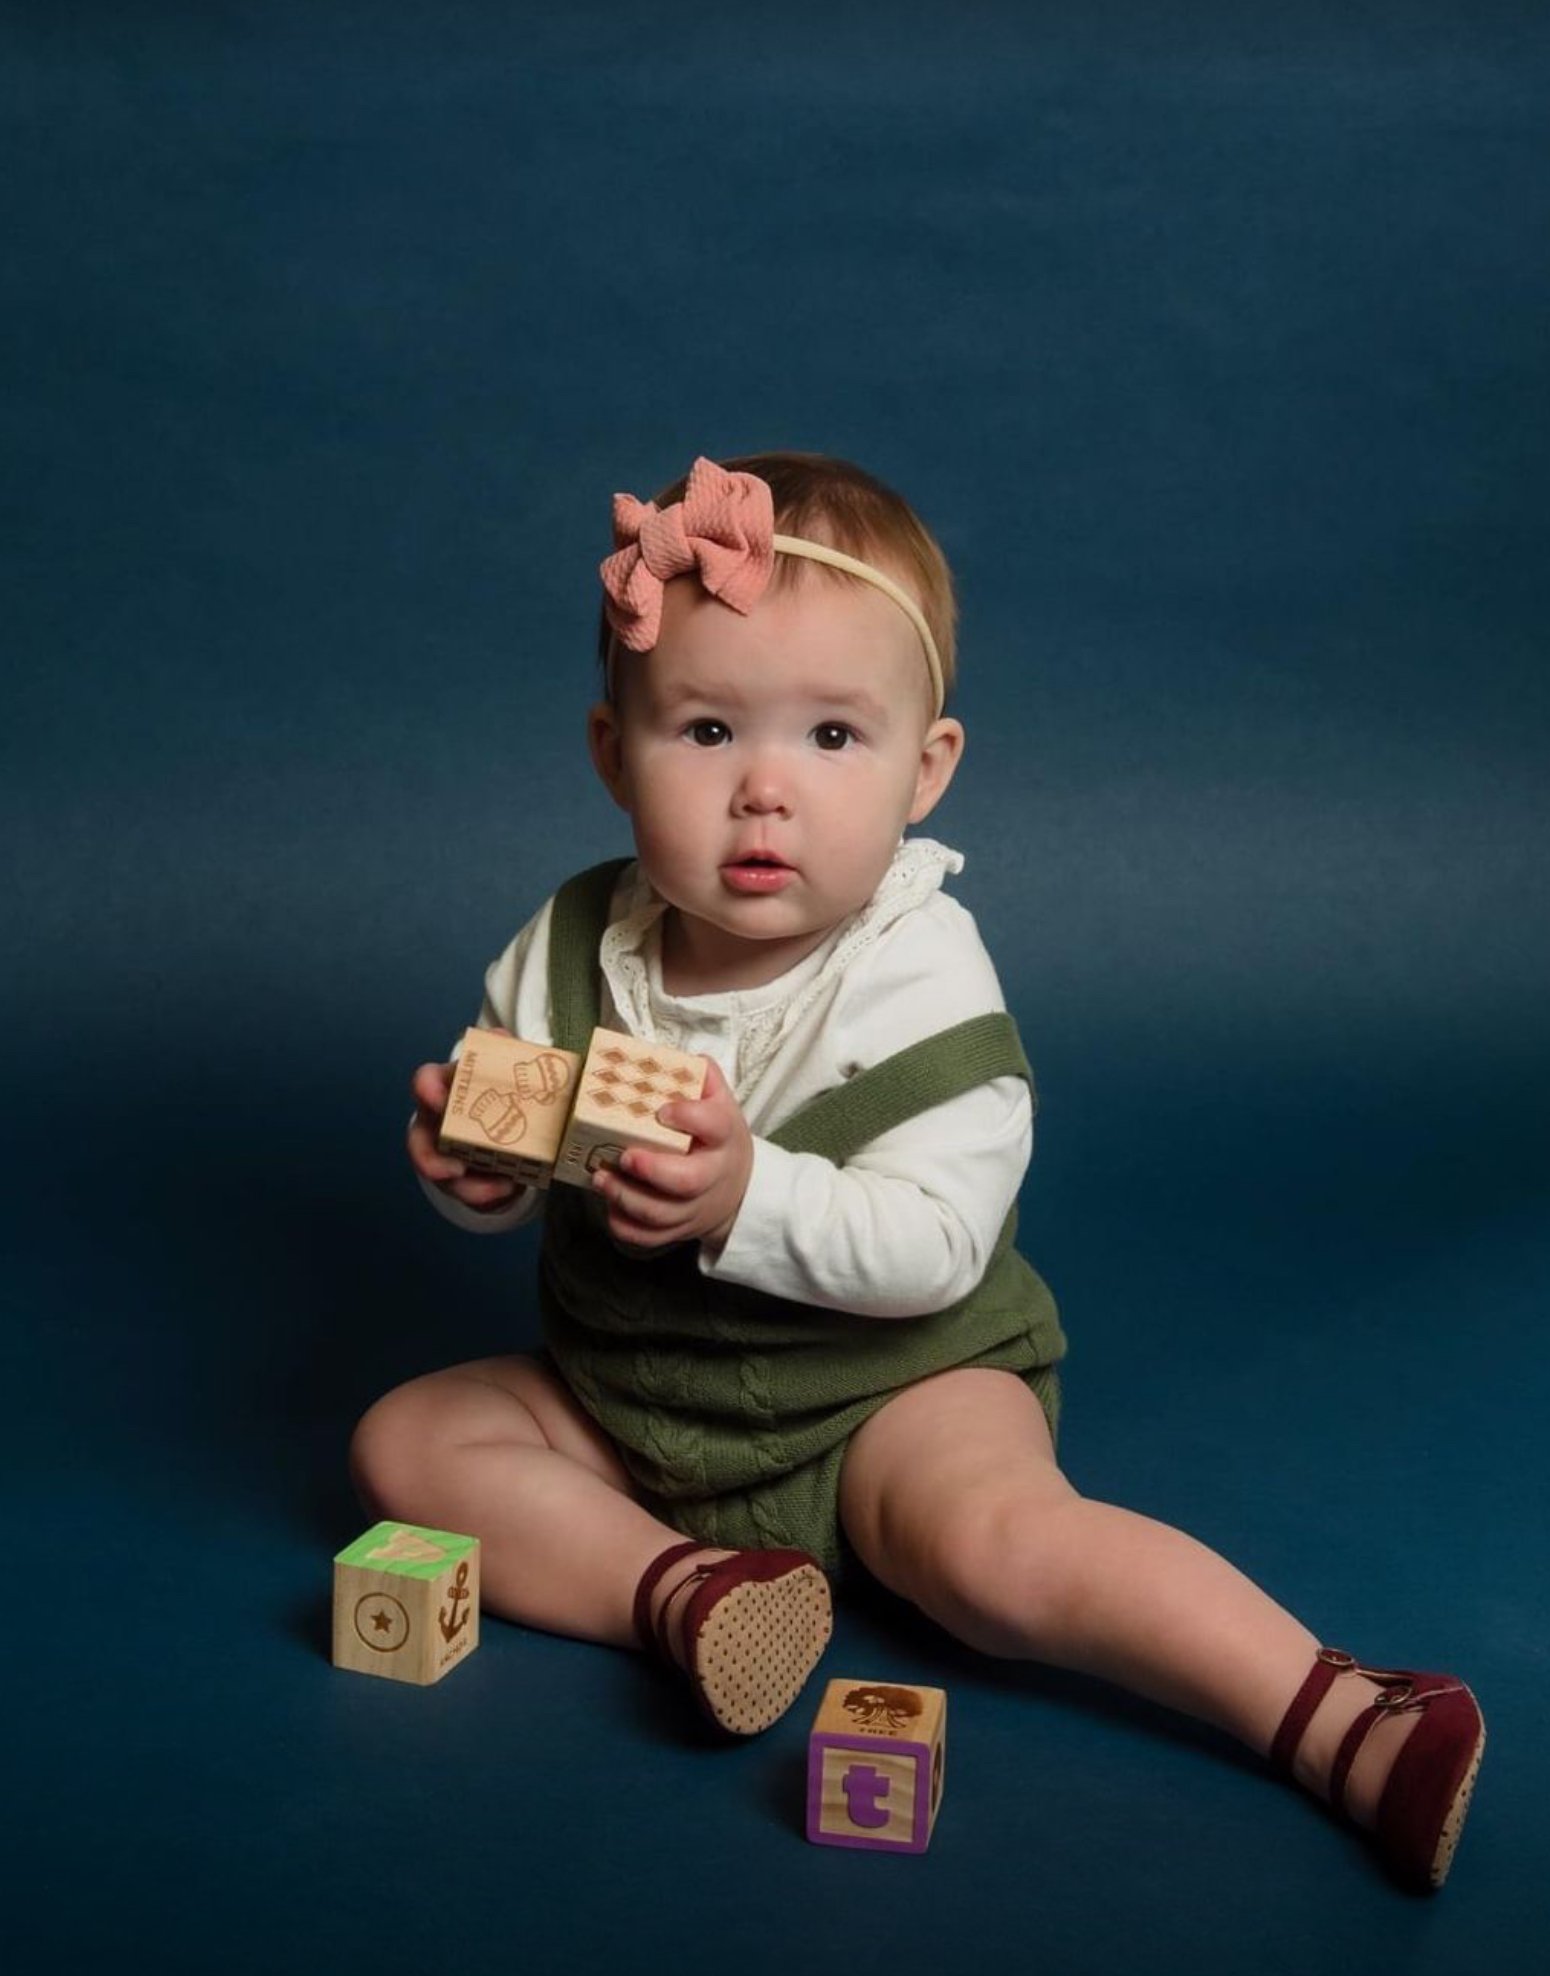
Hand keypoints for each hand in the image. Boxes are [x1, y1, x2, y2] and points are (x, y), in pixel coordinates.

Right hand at [406, 1052, 525, 1213]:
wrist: (511, 1120)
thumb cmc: (498, 1088)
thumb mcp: (501, 1067)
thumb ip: (501, 1050)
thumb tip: (501, 1039)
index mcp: (445, 1090)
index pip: (425, 1083)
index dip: (427, 1090)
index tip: (438, 1099)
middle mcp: (437, 1127)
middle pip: (420, 1148)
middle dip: (432, 1163)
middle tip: (454, 1170)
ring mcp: (448, 1158)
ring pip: (447, 1180)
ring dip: (472, 1188)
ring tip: (502, 1187)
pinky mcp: (467, 1183)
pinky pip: (474, 1197)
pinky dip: (492, 1198)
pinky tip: (513, 1191)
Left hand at [589, 1057, 752, 1252]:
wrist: (739, 1190)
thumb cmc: (719, 1141)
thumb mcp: (723, 1105)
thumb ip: (704, 1079)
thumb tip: (683, 1057)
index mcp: (724, 1138)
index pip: (716, 1125)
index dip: (690, 1117)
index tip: (663, 1110)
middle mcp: (712, 1176)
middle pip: (687, 1181)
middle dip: (652, 1171)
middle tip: (624, 1156)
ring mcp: (695, 1208)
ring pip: (661, 1214)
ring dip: (626, 1198)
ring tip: (600, 1178)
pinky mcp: (679, 1230)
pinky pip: (650, 1237)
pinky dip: (625, 1226)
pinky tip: (608, 1206)